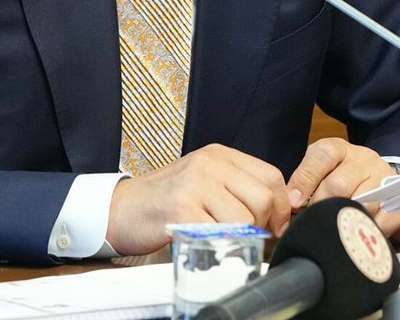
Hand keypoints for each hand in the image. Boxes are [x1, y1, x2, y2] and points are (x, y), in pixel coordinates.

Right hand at [105, 144, 290, 254]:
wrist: (118, 210)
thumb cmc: (163, 201)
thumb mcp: (202, 181)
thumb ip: (235, 188)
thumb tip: (277, 213)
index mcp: (218, 155)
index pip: (270, 175)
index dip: (281, 205)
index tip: (276, 225)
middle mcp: (208, 164)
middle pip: (262, 197)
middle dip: (263, 224)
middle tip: (249, 237)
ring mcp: (194, 185)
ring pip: (243, 218)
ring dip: (238, 237)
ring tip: (220, 239)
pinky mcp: (182, 210)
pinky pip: (219, 233)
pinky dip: (218, 245)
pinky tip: (205, 243)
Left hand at [286, 138, 399, 240]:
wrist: (383, 182)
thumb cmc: (344, 179)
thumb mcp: (322, 173)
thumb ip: (306, 185)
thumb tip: (289, 206)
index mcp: (340, 150)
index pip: (321, 156)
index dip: (305, 180)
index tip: (294, 203)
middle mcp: (363, 160)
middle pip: (339, 185)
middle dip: (322, 207)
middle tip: (315, 222)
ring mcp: (384, 179)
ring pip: (361, 205)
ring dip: (345, 222)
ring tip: (336, 230)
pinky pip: (382, 221)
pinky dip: (368, 231)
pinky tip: (360, 234)